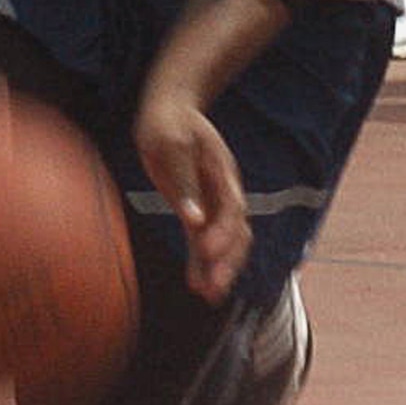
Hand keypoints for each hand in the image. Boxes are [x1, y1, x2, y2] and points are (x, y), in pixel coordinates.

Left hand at [134, 82, 250, 301]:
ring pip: (226, 241)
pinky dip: (204, 263)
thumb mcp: (172, 144)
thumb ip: (184, 182)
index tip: (206, 251)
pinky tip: (198, 285)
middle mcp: (223, 190)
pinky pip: (206, 241)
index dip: (223, 232)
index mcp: (221, 172)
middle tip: (214, 289)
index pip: (231, 208)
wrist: (172, 109)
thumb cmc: (169, 122)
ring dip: (219, 268)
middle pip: (236, 231)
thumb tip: (193, 220)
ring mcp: (213, 200)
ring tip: (208, 296)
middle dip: (227, 261)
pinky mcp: (198, 209)